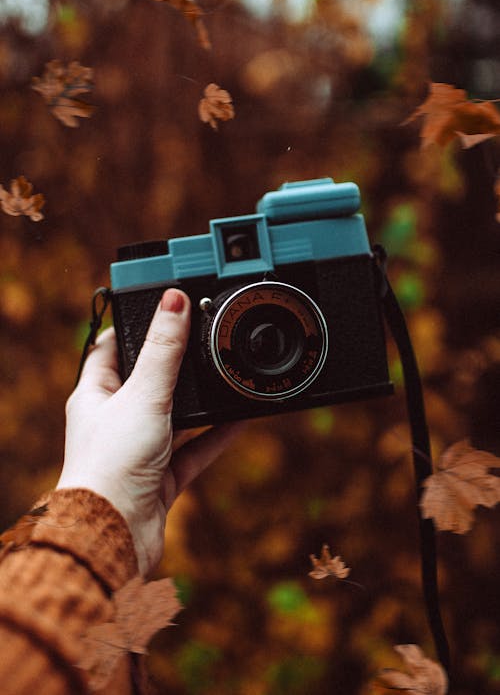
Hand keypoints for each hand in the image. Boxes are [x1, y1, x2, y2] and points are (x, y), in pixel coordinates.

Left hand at [57, 288, 237, 575]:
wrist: (114, 536)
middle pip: (147, 381)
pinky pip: (195, 449)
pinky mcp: (161, 478)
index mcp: (95, 395)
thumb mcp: (144, 395)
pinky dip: (217, 435)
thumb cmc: (112, 465)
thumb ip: (164, 350)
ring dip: (200, 400)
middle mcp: (115, 420)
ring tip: (226, 372)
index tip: (162, 308)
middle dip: (175, 363)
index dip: (135, 327)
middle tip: (203, 337)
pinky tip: (241, 418)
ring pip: (175, 416)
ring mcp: (139, 450)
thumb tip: (174, 299)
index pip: (110, 348)